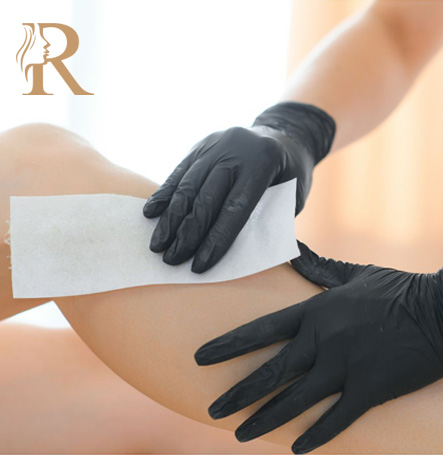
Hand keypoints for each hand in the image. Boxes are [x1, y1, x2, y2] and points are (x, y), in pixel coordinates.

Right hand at [143, 102, 335, 272]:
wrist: (285, 135)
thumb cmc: (290, 176)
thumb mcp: (290, 198)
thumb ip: (264, 220)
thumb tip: (228, 250)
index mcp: (263, 162)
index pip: (234, 209)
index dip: (215, 240)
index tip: (199, 265)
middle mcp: (235, 149)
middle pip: (205, 198)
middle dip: (187, 233)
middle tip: (171, 260)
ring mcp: (215, 144)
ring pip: (187, 185)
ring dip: (170, 219)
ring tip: (158, 245)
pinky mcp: (201, 145)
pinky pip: (179, 172)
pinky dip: (164, 194)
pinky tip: (151, 213)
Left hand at [194, 241, 442, 452]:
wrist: (438, 310)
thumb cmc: (395, 289)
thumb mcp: (353, 274)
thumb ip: (319, 267)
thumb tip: (294, 251)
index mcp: (315, 312)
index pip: (260, 330)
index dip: (228, 345)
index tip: (201, 357)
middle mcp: (322, 341)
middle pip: (270, 372)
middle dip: (238, 393)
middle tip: (211, 409)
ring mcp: (346, 367)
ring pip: (296, 400)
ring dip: (265, 420)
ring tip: (239, 435)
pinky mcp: (371, 389)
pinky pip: (338, 419)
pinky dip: (316, 436)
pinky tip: (296, 450)